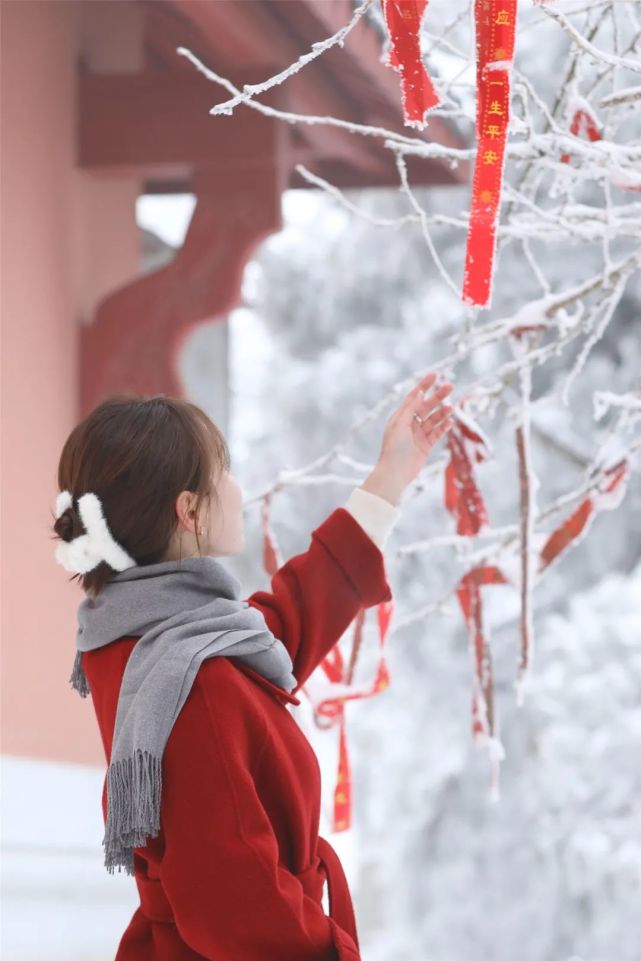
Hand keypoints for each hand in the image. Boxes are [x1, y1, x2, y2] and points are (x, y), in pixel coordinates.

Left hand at [361, 372, 453, 505]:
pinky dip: (444, 427)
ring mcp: (419, 435)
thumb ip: (410, 408)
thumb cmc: (393, 449)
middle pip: (426, 406)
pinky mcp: (426, 445)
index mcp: (400, 417)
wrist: (395, 473)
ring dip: (442, 413)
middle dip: (438, 397)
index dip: (424, 385)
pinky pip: (437, 433)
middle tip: (450, 387)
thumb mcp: (400, 425)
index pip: (414, 397)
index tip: (435, 375)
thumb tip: (419, 392)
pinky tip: (450, 422)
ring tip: (451, 408)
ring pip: (434, 419)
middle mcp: (410, 424)